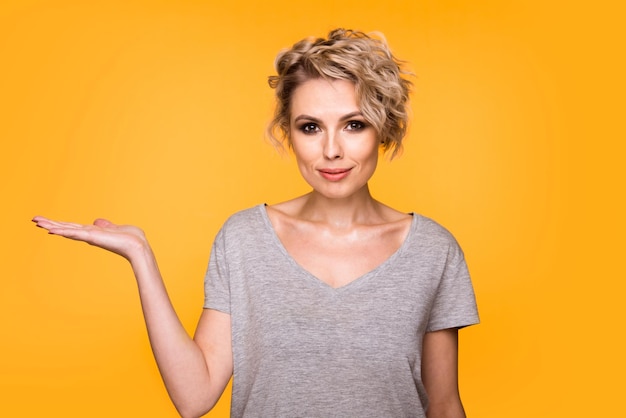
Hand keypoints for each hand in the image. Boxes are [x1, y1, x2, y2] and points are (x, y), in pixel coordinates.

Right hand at [32, 216, 149, 260]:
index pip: (73, 227)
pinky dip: (63, 231)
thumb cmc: (131, 238)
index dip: (60, 224)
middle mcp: (89, 235)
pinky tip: (51, 230)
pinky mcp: (92, 237)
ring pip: (66, 230)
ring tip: (37, 222)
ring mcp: (89, 236)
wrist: (138, 246)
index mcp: (93, 232)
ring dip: (51, 225)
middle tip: (34, 220)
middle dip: (50, 224)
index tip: (47, 221)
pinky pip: (75, 233)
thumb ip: (105, 225)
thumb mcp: (115, 228)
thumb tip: (96, 221)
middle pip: (65, 228)